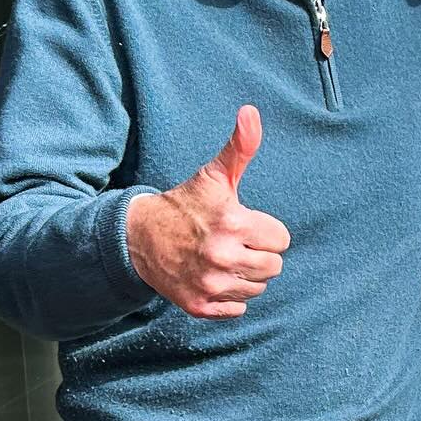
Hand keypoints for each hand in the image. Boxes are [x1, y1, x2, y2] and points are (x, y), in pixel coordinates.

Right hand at [124, 106, 288, 317]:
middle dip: (258, 253)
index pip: (281, 240)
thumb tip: (251, 112)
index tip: (242, 224)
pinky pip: (237, 308)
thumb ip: (240, 146)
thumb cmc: (185, 204)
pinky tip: (213, 277)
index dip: (265, 230)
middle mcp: (222, 256)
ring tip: (222, 258)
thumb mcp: (214, 175)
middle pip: (273, 267)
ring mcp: (210, 284)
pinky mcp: (200, 306)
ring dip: (245, 275)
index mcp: (232, 222)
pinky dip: (229, 296)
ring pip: (257, 289)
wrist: (139, 237)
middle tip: (233, 242)